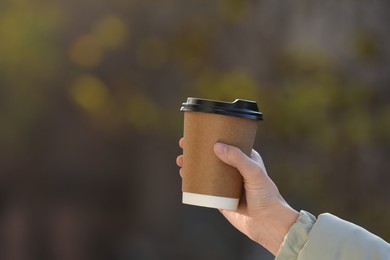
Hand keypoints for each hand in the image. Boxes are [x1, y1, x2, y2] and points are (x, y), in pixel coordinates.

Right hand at [176, 138, 298, 255]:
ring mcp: (226, 184)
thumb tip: (216, 146)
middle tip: (183, 145)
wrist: (268, 224)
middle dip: (197, 150)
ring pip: (206, 171)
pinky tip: (184, 177)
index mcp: (245, 159)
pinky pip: (204, 188)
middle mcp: (235, 170)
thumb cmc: (267, 196)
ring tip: (181, 161)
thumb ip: (237, 158)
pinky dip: (193, 182)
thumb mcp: (254, 172)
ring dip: (192, 165)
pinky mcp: (220, 198)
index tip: (198, 132)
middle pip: (212, 156)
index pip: (227, 143)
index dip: (212, 137)